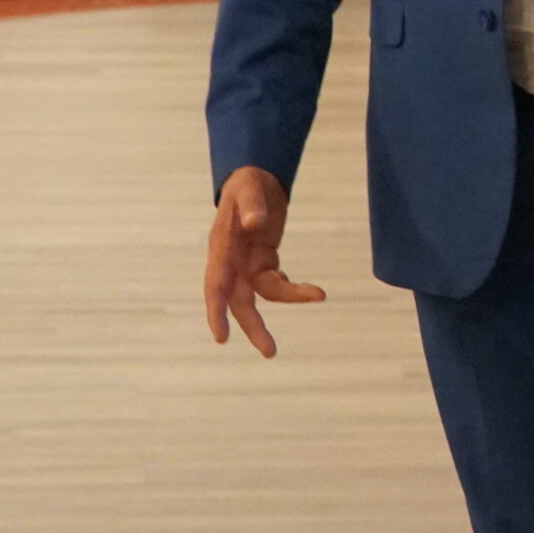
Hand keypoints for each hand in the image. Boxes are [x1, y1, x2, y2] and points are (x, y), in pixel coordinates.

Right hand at [203, 166, 325, 357]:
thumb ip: (251, 204)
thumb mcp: (248, 187)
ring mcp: (248, 264)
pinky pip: (275, 281)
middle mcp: (232, 263)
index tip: (220, 338)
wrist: (254, 180)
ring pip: (263, 294)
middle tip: (270, 353)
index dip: (216, 312)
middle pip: (240, 302)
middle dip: (254, 327)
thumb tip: (256, 224)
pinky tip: (308, 288)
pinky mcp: (264, 260)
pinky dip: (290, 287)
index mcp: (221, 250)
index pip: (215, 286)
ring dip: (288, 298)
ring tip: (318, 294)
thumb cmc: (246, 184)